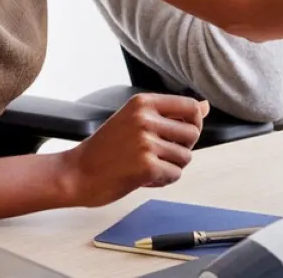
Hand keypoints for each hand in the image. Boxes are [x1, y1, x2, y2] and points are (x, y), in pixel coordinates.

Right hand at [58, 93, 206, 206]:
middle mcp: (145, 119)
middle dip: (181, 148)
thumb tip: (204, 106)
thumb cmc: (105, 149)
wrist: (77, 173)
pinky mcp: (147, 166)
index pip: (189, 106)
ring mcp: (146, 142)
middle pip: (193, 133)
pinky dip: (163, 180)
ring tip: (147, 165)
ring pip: (185, 157)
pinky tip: (143, 177)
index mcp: (142, 103)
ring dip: (171, 166)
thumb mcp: (133, 120)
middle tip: (159, 153)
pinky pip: (174, 174)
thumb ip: (169, 114)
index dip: (194, 123)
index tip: (182, 133)